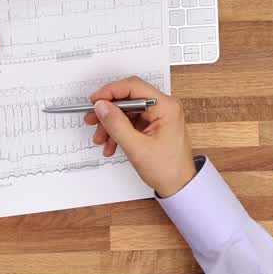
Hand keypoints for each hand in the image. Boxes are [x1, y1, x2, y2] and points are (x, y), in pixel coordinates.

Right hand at [84, 77, 196, 196]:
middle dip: (108, 112)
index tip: (95, 101)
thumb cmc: (168, 169)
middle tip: (92, 120)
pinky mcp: (154, 125)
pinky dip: (118, 131)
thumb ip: (116, 124)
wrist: (179, 186)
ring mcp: (159, 116)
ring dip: (111, 124)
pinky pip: (130, 122)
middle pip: (128, 99)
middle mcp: (164, 107)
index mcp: (166, 107)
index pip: (133, 87)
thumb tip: (101, 106)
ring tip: (101, 139)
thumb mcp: (137, 147)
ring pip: (126, 111)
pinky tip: (111, 144)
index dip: (110, 91)